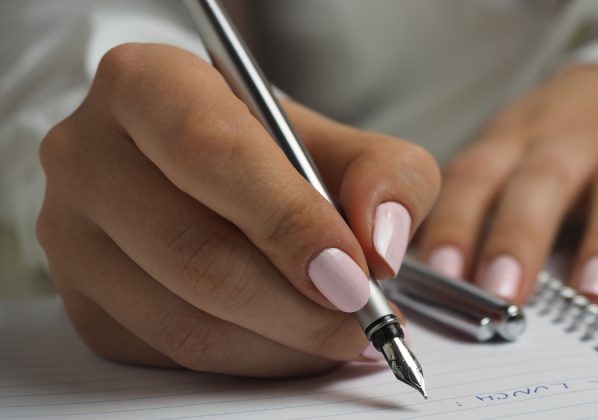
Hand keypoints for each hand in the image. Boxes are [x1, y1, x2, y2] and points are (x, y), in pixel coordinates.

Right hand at [37, 43, 439, 375]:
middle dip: (299, 305)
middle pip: (197, 252)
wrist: (210, 176)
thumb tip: (381, 244)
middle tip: (363, 319)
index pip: (214, 153)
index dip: (290, 222)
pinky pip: (173, 355)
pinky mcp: (84, 302)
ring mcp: (73, 236)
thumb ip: (386, 176)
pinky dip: (252, 360)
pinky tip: (292, 341)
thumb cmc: (274, 153)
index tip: (354, 273)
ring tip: (340, 334)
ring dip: (283, 344)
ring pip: (185, 320)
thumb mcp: (343, 143)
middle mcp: (90, 155)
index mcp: (147, 84)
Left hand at [418, 65, 597, 307]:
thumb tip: (431, 280)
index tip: (440, 274)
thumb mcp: (508, 156)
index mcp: (514, 141)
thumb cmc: (553, 142)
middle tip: (503, 292)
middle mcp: (569, 139)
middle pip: (542, 182)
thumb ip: (476, 209)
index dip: (456, 223)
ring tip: (594, 294)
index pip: (475, 178)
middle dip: (520, 237)